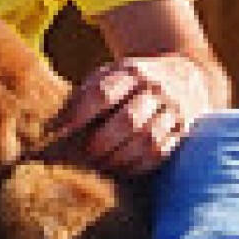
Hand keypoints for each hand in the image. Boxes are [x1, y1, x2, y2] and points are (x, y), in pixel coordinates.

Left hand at [46, 54, 211, 178]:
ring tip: (103, 164)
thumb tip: (51, 127)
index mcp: (131, 71)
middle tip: (86, 154)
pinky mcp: (183, 130)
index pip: (103, 93)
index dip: (80, 114)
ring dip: (120, 158)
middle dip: (103, 142)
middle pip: (128, 121)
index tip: (62, 131)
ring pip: (147, 140)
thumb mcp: (110, 74)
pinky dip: (138, 165)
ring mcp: (173, 110)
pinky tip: (123, 168)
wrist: (186, 73)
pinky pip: (161, 153)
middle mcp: (155, 89)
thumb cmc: (134, 81)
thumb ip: (82, 96)